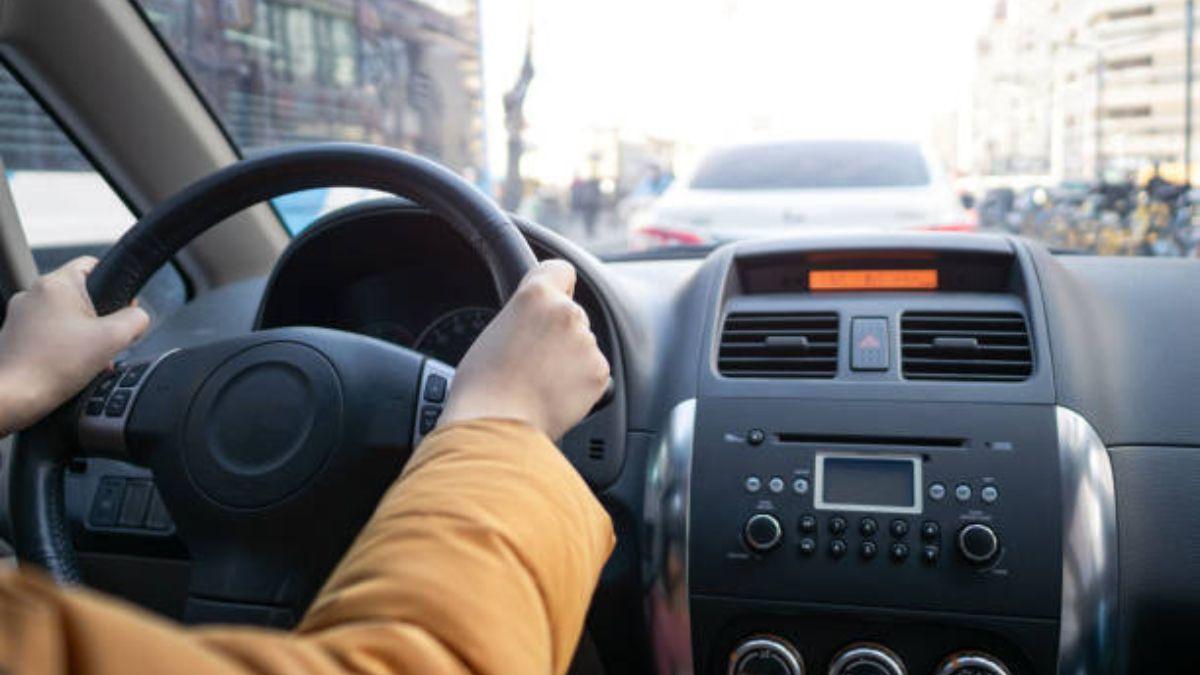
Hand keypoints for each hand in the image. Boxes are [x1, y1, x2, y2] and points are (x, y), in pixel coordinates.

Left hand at [0, 257, 149, 433]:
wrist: (14, 397)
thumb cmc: (53, 366)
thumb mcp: (114, 339)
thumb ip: (136, 320)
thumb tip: (138, 317)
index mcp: (55, 284)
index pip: (92, 265)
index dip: (115, 284)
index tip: (121, 308)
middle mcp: (33, 294)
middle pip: (81, 296)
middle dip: (99, 320)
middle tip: (105, 342)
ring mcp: (20, 315)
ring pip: (65, 317)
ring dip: (82, 336)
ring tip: (87, 360)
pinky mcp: (13, 335)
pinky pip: (48, 333)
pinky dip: (62, 347)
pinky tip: (69, 368)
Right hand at [440, 260, 609, 439]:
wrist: (496, 426)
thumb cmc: (482, 386)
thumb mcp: (494, 332)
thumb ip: (522, 317)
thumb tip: (532, 326)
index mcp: (536, 295)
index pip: (560, 269)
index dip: (556, 284)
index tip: (554, 294)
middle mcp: (567, 312)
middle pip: (572, 314)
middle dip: (560, 332)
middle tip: (533, 357)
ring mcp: (586, 343)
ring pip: (583, 345)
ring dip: (570, 359)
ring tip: (539, 382)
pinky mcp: (599, 372)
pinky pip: (593, 372)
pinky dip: (580, 384)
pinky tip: (553, 395)